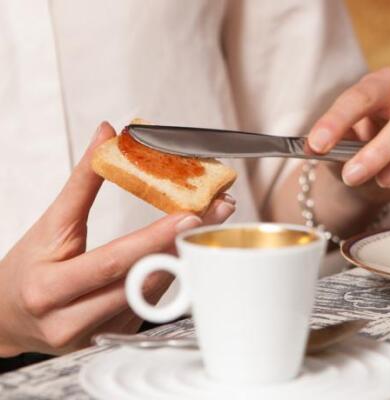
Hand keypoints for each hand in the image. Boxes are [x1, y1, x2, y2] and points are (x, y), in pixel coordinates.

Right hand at [0, 122, 234, 355]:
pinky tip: (186, 248)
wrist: (8, 317)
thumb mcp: (50, 224)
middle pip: (141, 279)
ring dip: (183, 256)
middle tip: (217, 211)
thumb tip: (107, 135)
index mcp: (49, 288)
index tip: (189, 213)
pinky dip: (170, 272)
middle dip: (183, 242)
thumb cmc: (28, 268)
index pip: (112, 261)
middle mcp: (70, 320)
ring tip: (209, 224)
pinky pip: (150, 303)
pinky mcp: (113, 336)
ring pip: (152, 294)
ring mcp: (95, 334)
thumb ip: (81, 182)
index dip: (154, 239)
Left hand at [308, 67, 389, 203]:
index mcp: (379, 87)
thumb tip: (318, 149)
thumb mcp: (333, 155)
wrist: (366, 180)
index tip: (317, 146)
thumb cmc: (349, 159)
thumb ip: (330, 151)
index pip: (361, 96)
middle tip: (354, 175)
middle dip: (380, 149)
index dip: (338, 120)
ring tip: (386, 181)